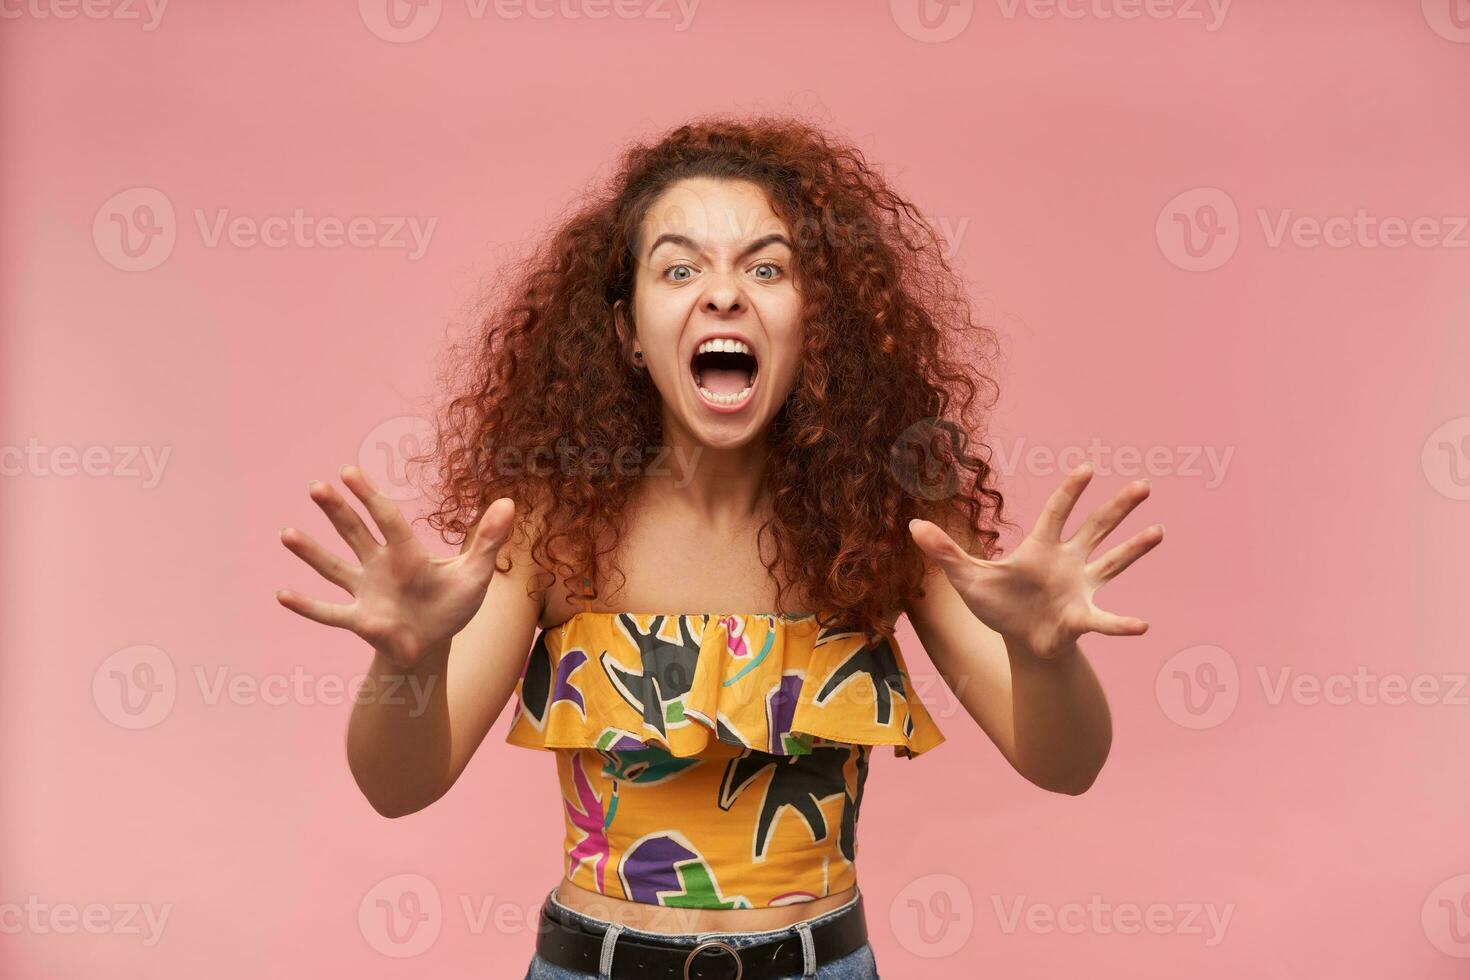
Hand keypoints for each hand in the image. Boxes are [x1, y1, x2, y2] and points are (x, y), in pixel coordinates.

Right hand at [276, 465, 514, 671]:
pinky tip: (281, 594)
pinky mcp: (359, 621)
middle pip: (355, 533)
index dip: (370, 496)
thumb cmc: (452, 605)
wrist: (434, 644)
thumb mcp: (475, 573)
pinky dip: (306, 605)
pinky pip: (329, 612)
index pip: (387, 518)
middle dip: (337, 511)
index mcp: (406, 551)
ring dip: (311, 552)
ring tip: (287, 533)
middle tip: (317, 487)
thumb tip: (510, 502)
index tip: (349, 472)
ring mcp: (365, 593)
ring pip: (334, 568)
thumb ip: (489, 539)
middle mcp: (379, 566)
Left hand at [908, 463, 1162, 659]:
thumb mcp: (967, 578)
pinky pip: (1106, 620)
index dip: (1069, 492)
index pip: (1056, 513)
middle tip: (1143, 485)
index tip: (1086, 468)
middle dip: (1117, 507)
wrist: (1018, 642)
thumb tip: (912, 525)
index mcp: (1040, 547)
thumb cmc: (997, 605)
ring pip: (1112, 562)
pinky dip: (1122, 624)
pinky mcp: (1083, 617)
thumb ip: (945, 552)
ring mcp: (1080, 587)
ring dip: (1135, 548)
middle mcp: (1067, 561)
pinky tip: (1143, 626)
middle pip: (1096, 528)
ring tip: (1158, 531)